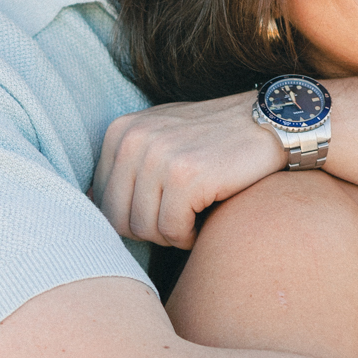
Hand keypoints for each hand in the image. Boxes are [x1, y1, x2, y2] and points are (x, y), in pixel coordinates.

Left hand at [94, 93, 285, 247]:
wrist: (273, 122)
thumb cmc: (216, 139)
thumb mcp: (160, 138)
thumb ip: (124, 166)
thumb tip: (84, 204)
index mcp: (119, 132)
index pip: (101, 203)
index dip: (134, 217)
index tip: (164, 206)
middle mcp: (132, 139)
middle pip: (119, 221)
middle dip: (151, 230)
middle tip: (181, 217)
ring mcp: (159, 156)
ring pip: (146, 230)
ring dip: (173, 234)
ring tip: (196, 213)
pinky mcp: (187, 176)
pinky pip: (174, 231)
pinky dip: (192, 235)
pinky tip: (208, 215)